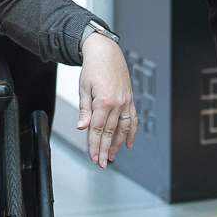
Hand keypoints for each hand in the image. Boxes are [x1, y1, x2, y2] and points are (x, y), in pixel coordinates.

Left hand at [77, 33, 136, 167]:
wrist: (106, 52)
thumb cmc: (93, 68)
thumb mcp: (84, 88)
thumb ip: (84, 110)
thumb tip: (82, 127)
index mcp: (103, 101)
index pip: (97, 129)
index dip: (94, 145)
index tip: (92, 157)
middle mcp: (117, 103)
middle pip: (109, 132)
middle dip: (104, 150)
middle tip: (100, 163)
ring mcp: (126, 102)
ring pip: (123, 129)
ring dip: (117, 145)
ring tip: (111, 156)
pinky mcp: (130, 99)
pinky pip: (133, 120)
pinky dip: (132, 133)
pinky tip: (128, 144)